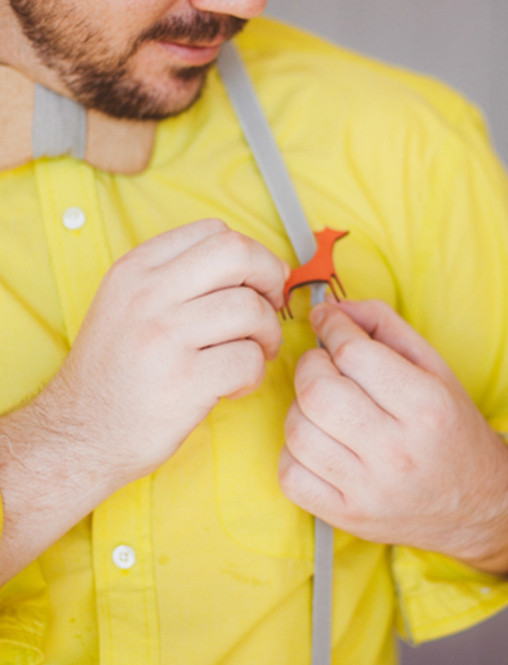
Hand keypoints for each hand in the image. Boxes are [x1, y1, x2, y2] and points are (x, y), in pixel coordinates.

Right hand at [54, 219, 287, 481]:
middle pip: (238, 254)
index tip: (256, 281)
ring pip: (251, 309)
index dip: (250, 254)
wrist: (78, 434)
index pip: (213, 231)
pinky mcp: (184, 381)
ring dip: (267, 334)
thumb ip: (176, 278)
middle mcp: (148, 294)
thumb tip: (251, 267)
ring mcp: (165, 337)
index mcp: (135, 269)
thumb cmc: (115, 372)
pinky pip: (248, 360)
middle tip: (272, 306)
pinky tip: (234, 385)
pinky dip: (254, 374)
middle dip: (271, 277)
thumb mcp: (126, 304)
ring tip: (253, 353)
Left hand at [279, 300, 507, 574]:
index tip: (326, 322)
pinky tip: (317, 442)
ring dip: (300, 407)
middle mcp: (397, 450)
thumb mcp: (434, 366)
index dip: (331, 328)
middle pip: (317, 391)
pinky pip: (290, 475)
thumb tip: (332, 308)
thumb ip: (384, 325)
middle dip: (310, 365)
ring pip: (297, 431)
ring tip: (323, 406)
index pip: (353, 353)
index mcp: (426, 406)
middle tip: (323, 364)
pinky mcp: (347, 517)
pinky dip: (293, 452)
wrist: (478, 505)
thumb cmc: (450, 427)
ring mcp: (369, 488)